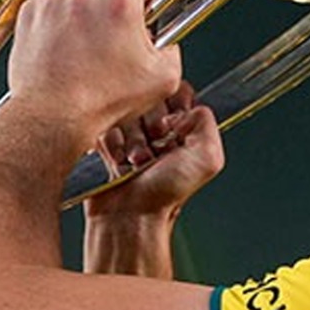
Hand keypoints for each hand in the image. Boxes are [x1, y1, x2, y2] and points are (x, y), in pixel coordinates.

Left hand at [9, 0, 180, 144]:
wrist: (52, 117)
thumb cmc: (98, 101)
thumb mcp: (159, 80)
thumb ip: (170, 51)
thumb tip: (167, 46)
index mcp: (118, 3)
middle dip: (102, 8)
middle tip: (106, 39)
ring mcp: (52, 5)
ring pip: (69, 1)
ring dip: (75, 19)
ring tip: (78, 53)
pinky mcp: (29, 17)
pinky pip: (44, 12)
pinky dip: (50, 28)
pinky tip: (58, 53)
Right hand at [86, 83, 224, 221]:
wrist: (130, 217)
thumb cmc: (165, 195)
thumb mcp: (207, 159)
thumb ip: (207, 122)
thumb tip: (189, 105)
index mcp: (184, 130)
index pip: (175, 92)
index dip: (170, 107)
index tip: (169, 127)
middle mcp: (158, 131)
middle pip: (147, 100)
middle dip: (147, 127)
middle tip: (152, 151)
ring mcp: (131, 136)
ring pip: (123, 112)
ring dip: (128, 139)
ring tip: (135, 162)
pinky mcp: (107, 143)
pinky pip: (102, 125)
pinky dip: (110, 144)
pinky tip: (118, 162)